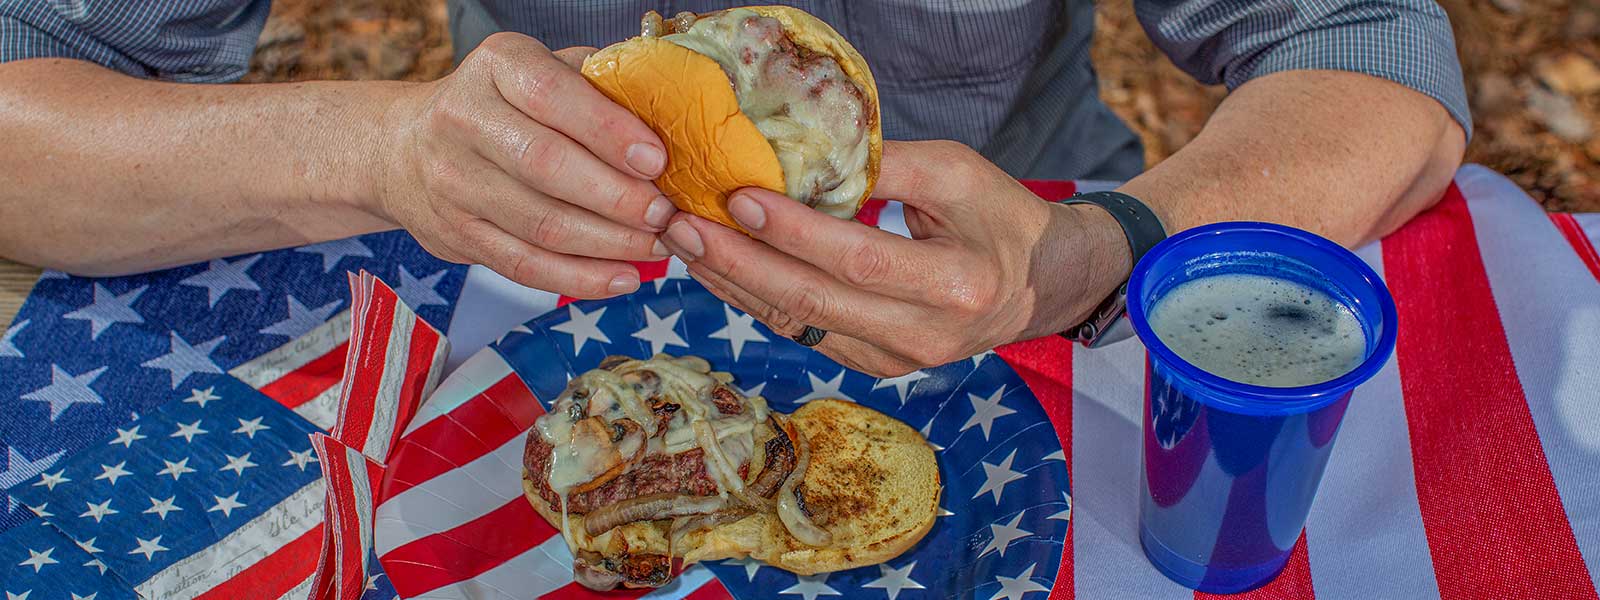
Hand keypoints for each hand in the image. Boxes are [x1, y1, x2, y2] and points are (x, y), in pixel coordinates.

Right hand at [376, 33, 675, 297]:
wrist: (406, 148)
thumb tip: (671, 112)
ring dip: (608, 243)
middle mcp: (463, 119)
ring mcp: (454, 182)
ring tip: (656, 247)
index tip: (656, 160)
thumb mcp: (544, 69)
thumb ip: (600, 81)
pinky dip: (579, 279)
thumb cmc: (504, 105)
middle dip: (616, 197)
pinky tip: (621, 278)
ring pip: (540, 224)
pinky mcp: (457, 235)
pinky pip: (525, 266)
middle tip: (665, 214)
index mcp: (496, 67)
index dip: (607, 130)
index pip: (551, 96)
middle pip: (546, 166)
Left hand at [659, 140, 1131, 376]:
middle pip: (812, 300)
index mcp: (957, 285)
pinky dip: (755, 299)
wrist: (1039, 286)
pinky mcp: (876, 367)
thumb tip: (801, 155)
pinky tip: (719, 268)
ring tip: (683, 242)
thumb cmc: (1001, 218)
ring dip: (732, 283)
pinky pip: (803, 331)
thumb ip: (887, 166)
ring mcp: (897, 360)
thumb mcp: (960, 174)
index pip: (857, 258)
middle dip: (736, 262)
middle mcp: (925, 335)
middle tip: (680, 224)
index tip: (738, 197)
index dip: (793, 231)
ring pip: (797, 322)